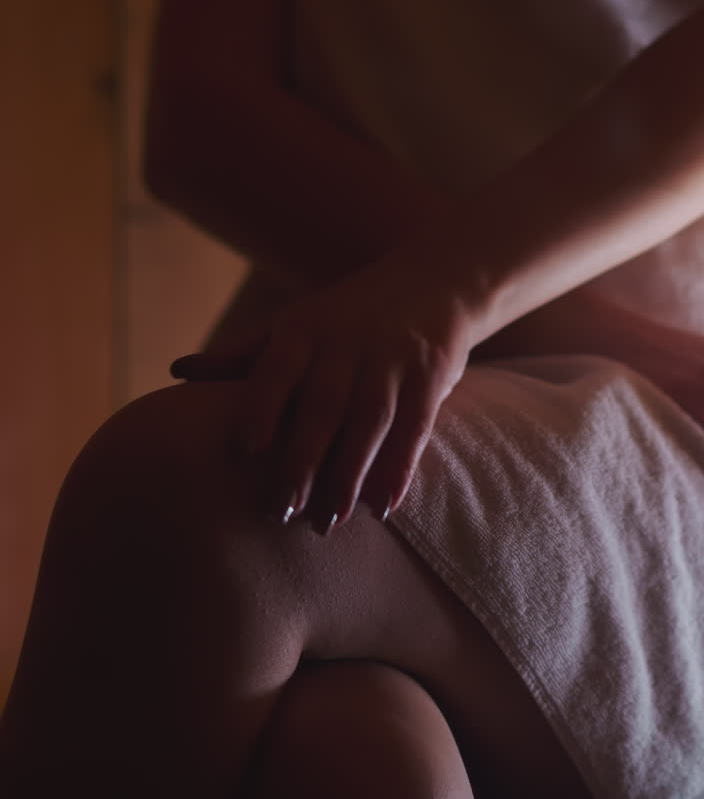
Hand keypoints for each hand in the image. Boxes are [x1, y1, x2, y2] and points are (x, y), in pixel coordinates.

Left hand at [173, 235, 473, 533]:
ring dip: (350, 472)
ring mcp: (392, 358)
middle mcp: (347, 342)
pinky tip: (384, 505)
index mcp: (305, 328)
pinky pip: (415, 426)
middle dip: (303, 458)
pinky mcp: (430, 376)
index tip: (245, 451)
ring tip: (329, 520)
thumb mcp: (294, 323)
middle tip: (281, 510)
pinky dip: (399, 466)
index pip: (278, 367)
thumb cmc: (346, 314)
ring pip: (369, 419)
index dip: (262, 406)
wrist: (433, 278)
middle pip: (323, 404)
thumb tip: (176, 372)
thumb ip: (242, 354)